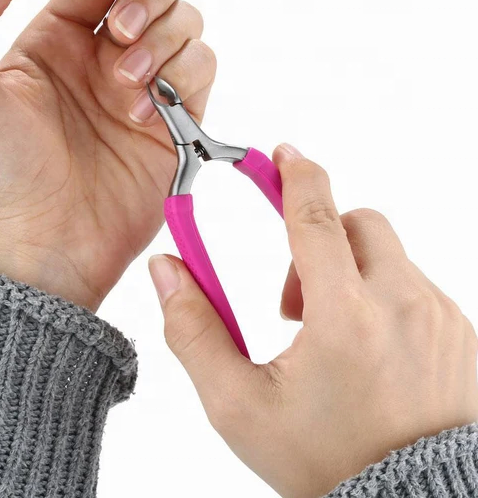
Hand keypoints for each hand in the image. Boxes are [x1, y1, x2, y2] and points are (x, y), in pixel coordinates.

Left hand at [0, 0, 214, 309]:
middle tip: (120, 38)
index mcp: (56, 41)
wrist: (39, 246)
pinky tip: (146, 117)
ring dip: (166, 43)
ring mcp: (145, 91)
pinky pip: (204, 73)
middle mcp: (104, 61)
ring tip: (128, 87)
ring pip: (187, 27)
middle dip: (148, 1)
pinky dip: (186, 80)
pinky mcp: (177, 125)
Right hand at [149, 144, 477, 497]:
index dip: (295, 176)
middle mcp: (401, 306)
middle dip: (320, 239)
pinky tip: (371, 350)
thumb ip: (193, 329)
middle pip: (357, 224)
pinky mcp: (460, 334)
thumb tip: (168, 270)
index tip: (283, 155)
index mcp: (344, 317)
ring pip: (387, 256)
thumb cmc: (325, 461)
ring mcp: (440, 319)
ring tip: (334, 335)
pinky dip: (385, 297)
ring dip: (350, 275)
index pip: (315, 216)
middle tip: (297, 300)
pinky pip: (415, 287)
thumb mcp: (238, 404)